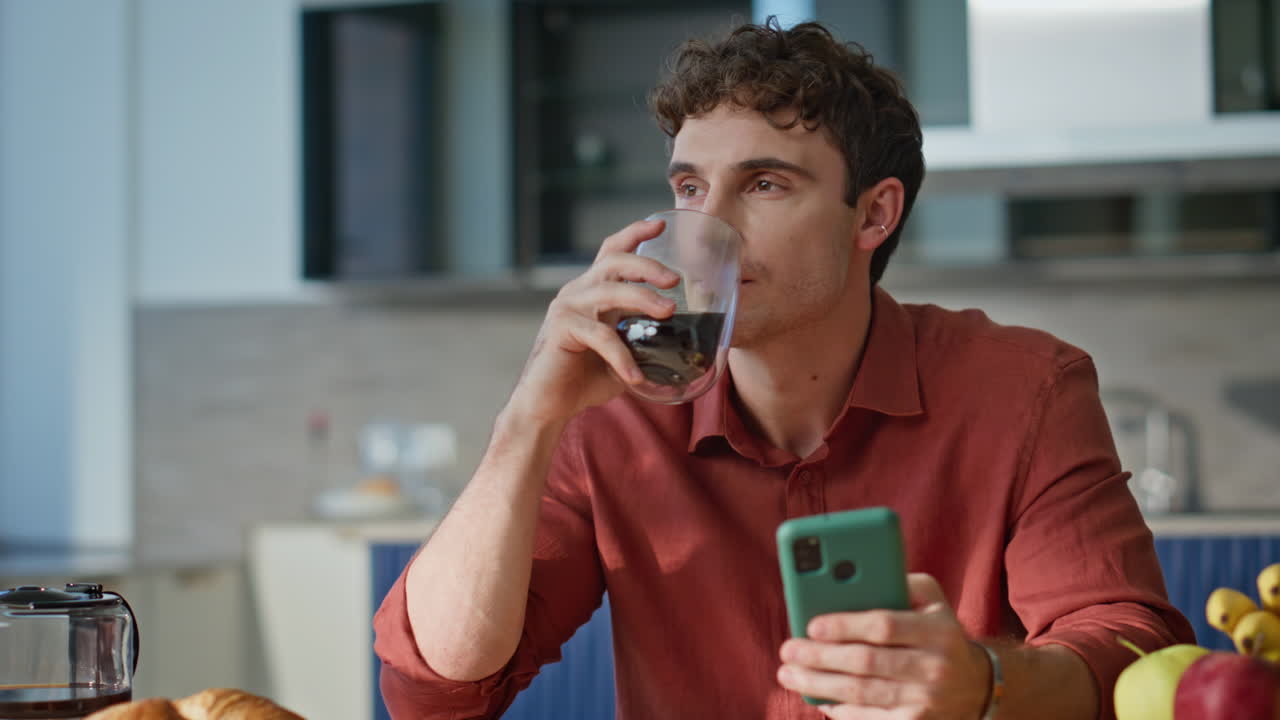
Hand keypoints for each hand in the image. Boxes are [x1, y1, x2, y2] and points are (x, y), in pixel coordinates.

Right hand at [507, 219, 679, 424]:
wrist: (546, 406)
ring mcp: (567, 308)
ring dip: (642, 298)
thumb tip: (684, 346)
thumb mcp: (623, 355)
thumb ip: (644, 342)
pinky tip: (636, 377)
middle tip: (674, 280)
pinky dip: (623, 356)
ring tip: (669, 311)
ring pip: (610, 291)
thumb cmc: (583, 380)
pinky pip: (601, 335)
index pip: (612, 253)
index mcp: (593, 293)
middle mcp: (578, 293)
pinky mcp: (562, 329)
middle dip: (647, 265)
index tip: (660, 224)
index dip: (635, 234)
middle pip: (614, 262)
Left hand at [777, 573, 992, 718]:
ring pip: (861, 693)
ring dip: (819, 684)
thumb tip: (850, 578)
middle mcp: (934, 667)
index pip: (884, 626)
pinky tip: (817, 698)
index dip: (844, 626)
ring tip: (790, 674)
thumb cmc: (940, 633)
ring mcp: (925, 701)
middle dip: (820, 657)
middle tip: (788, 650)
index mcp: (937, 630)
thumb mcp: (933, 600)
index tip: (811, 625)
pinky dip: (840, 710)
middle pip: (865, 663)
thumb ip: (899, 582)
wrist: (977, 686)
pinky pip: (869, 719)